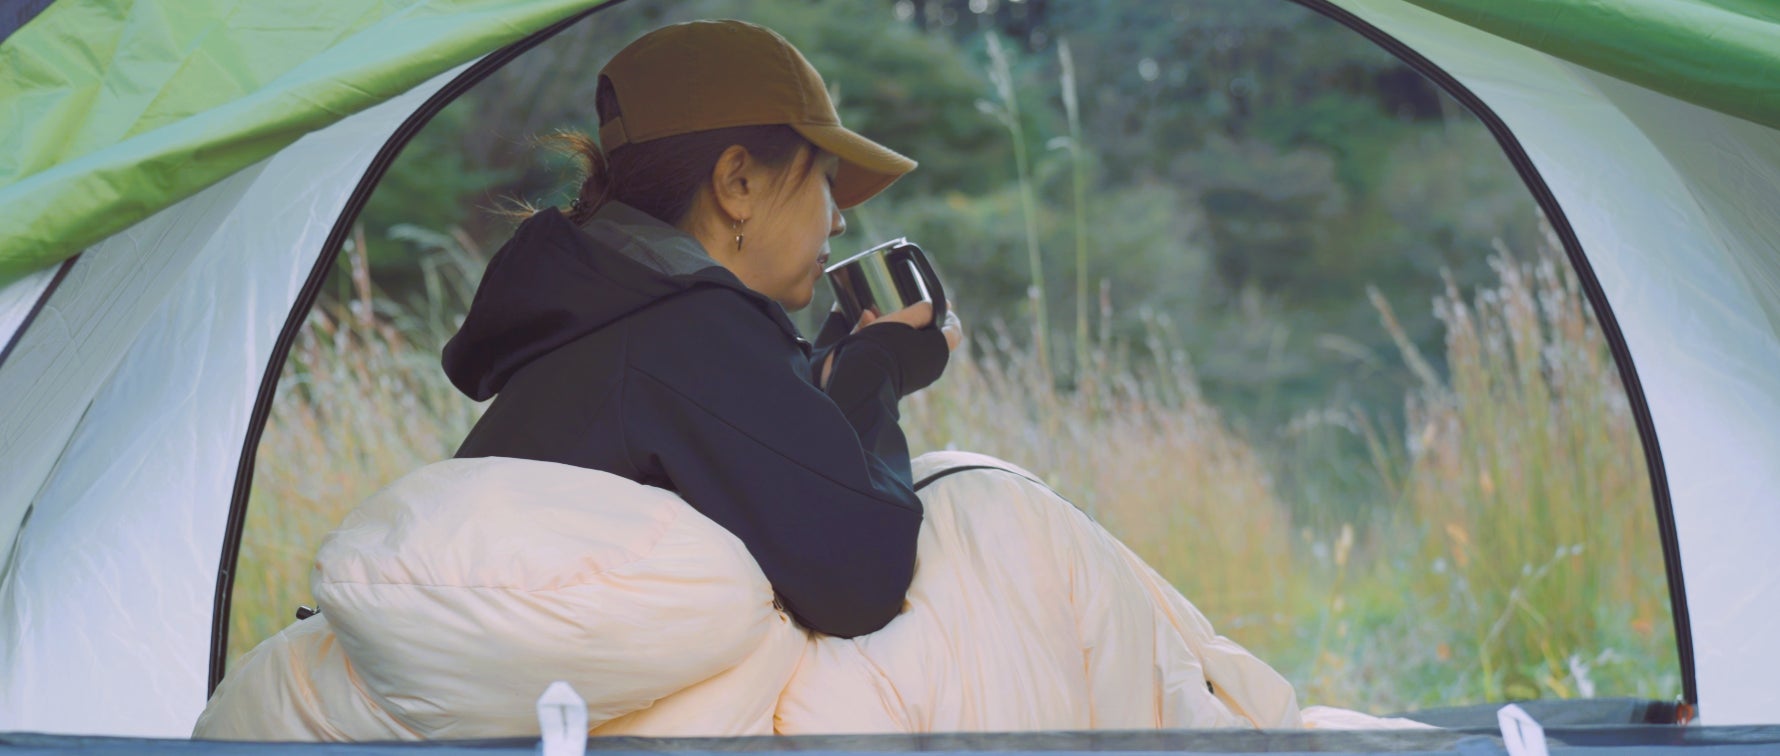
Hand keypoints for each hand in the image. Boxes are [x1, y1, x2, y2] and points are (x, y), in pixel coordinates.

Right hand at [819, 302, 963, 387]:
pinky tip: (872, 337)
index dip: (947, 316)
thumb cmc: (883, 346)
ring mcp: (918, 379)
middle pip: (933, 340)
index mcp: (939, 351)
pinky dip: (893, 349)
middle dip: (918, 323)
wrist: (860, 382)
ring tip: (881, 321)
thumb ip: (923, 310)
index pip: (954, 331)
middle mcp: (933, 368)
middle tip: (904, 311)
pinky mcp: (902, 385)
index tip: (932, 306)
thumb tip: (944, 305)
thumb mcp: (902, 319)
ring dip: (901, 334)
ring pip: (915, 350)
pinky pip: (902, 361)